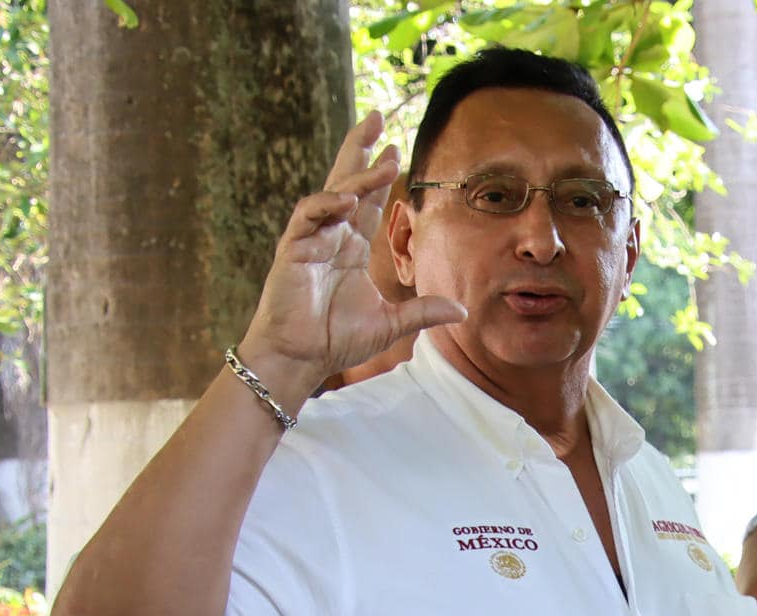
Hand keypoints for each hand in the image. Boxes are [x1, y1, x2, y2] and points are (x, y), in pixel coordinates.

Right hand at [236, 112, 464, 395]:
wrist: (300, 358)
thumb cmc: (336, 339)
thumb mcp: (391, 324)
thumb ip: (424, 312)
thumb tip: (463, 310)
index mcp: (350, 248)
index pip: (368, 201)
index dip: (380, 176)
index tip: (395, 150)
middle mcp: (331, 236)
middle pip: (347, 182)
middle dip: (360, 149)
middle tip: (376, 116)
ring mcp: (310, 240)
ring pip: (333, 193)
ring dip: (356, 174)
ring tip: (382, 158)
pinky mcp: (293, 250)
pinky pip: (309, 216)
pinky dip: (327, 205)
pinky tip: (347, 199)